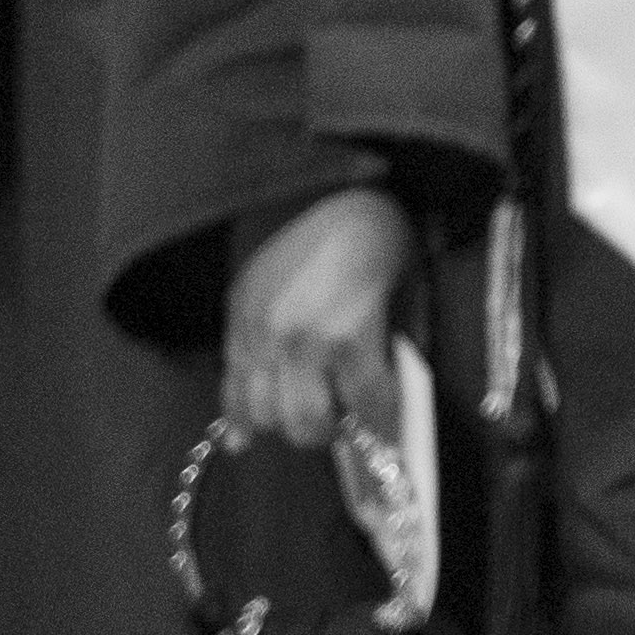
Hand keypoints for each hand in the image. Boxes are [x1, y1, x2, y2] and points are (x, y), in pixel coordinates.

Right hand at [221, 184, 415, 447]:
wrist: (328, 189)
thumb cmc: (378, 241)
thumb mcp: (405, 294)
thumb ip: (393, 351)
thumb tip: (385, 403)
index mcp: (349, 332)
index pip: (369, 407)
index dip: (385, 432)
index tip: (390, 446)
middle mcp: (299, 340)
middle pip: (306, 424)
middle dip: (330, 432)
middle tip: (342, 425)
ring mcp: (260, 334)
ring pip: (264, 413)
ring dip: (287, 421)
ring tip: (306, 412)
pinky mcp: (235, 322)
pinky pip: (229, 386)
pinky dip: (238, 416)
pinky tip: (245, 437)